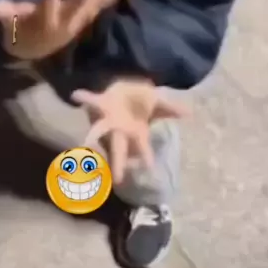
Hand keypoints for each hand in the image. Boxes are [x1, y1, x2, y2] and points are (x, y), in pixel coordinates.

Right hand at [0, 0, 129, 61]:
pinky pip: (98, 7)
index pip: (48, 1)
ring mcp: (76, 22)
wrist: (32, 51)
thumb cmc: (19, 31)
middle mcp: (65, 22)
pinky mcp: (83, 20)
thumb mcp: (9, 23)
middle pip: (79, 5)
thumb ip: (5, 14)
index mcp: (45, 21)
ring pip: (94, 6)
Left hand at [72, 80, 187, 183]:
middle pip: (119, 150)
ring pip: (99, 131)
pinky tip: (76, 95)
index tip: (149, 169)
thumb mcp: (158, 103)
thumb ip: (170, 109)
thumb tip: (190, 113)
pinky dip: (84, 98)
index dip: (146, 158)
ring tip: (83, 145)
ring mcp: (108, 120)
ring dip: (91, 137)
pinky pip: (91, 101)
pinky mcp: (100, 105)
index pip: (142, 149)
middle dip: (117, 163)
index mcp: (135, 133)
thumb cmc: (141, 100)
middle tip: (116, 180)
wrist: (125, 88)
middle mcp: (120, 131)